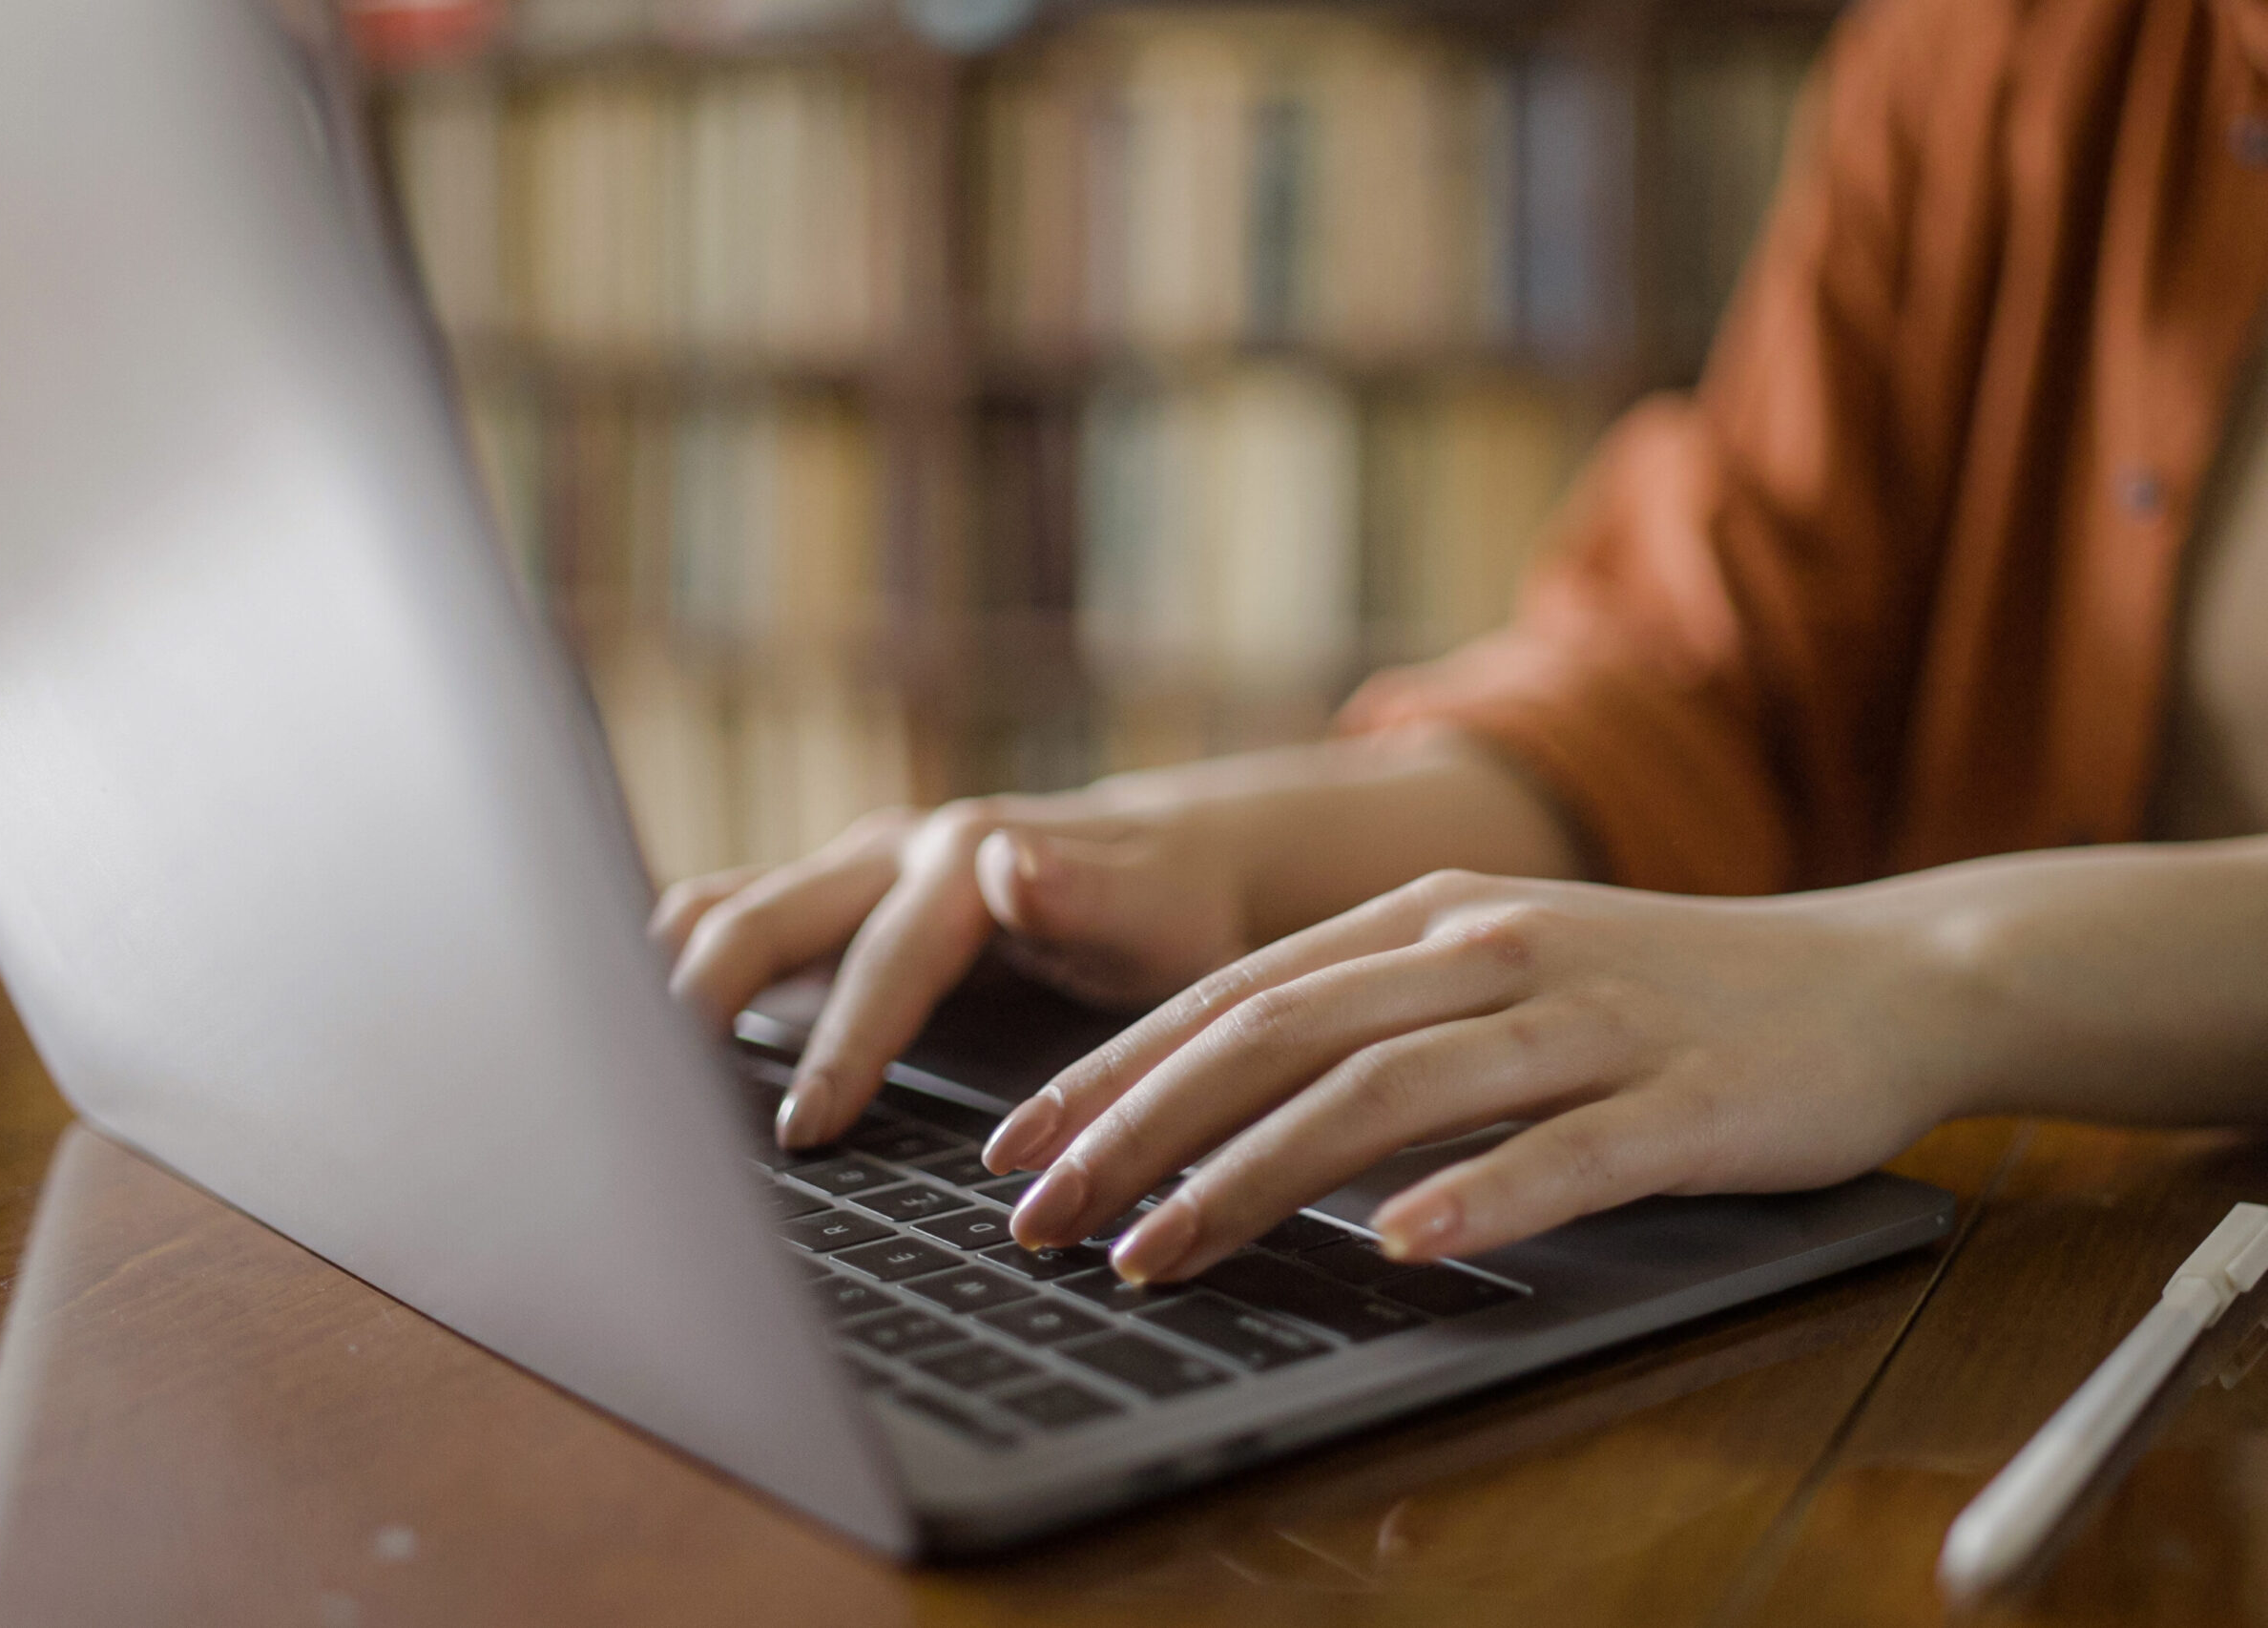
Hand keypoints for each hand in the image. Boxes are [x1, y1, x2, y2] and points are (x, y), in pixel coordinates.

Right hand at [651, 792, 1256, 1147]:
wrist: (1169, 865)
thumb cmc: (1167, 914)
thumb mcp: (1152, 915)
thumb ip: (1083, 897)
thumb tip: (1007, 865)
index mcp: (957, 860)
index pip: (879, 962)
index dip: (838, 1049)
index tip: (801, 1132)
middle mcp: (886, 853)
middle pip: (760, 918)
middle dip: (700, 1001)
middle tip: (646, 1096)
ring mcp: (847, 872)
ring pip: (724, 910)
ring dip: (665, 973)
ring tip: (610, 1062)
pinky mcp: (829, 901)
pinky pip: (730, 920)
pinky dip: (678, 967)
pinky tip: (642, 1034)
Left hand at [983, 868, 1970, 1277]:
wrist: (1880, 975)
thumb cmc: (1663, 991)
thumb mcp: (1495, 969)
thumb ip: (1371, 1012)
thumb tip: (1212, 1096)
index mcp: (1427, 918)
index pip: (1234, 995)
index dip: (1112, 1071)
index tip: (1016, 1147)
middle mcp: (1488, 952)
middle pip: (1278, 1036)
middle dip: (1137, 1130)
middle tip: (1040, 1217)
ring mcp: (1587, 1019)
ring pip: (1389, 1090)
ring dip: (1256, 1174)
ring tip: (1160, 1249)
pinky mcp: (1685, 1098)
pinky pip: (1567, 1152)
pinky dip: (1477, 1195)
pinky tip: (1402, 1244)